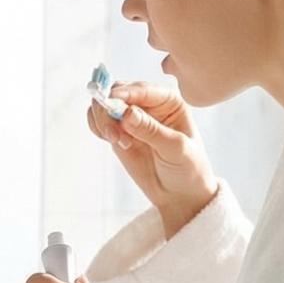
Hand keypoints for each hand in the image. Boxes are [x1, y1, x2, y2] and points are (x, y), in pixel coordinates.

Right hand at [86, 81, 218, 238]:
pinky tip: (110, 140)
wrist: (179, 192)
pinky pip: (98, 121)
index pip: (142, 90)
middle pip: (118, 91)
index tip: (112, 101)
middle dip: (109, 108)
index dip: (125, 93)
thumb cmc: (187, 168)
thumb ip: (152, 130)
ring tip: (117, 141)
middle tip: (112, 133)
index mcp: (168, 101)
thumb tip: (127, 113)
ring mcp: (131, 118)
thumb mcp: (176, 149)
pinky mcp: (118, 132)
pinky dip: (97, 127)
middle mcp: (148, 104)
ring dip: (103, 121)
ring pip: (104, 105)